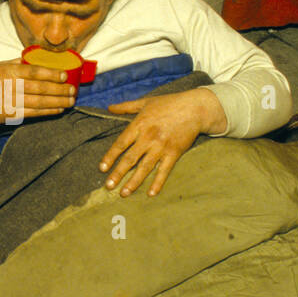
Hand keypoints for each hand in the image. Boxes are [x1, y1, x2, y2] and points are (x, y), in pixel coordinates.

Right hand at [0, 59, 75, 131]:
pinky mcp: (12, 115)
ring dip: (58, 102)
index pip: (34, 72)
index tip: (64, 75)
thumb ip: (19, 62)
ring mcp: (11, 102)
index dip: (51, 74)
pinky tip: (59, 109)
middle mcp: (11, 86)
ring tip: (70, 100)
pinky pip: (34, 113)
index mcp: (9, 71)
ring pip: (40, 102)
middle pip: (40, 88)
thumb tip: (40, 57)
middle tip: (72, 90)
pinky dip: (48, 111)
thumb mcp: (0, 66)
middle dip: (59, 90)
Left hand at [98, 88, 225, 196]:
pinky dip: (158, 183)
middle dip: (118, 174)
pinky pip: (164, 170)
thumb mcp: (146, 102)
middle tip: (108, 186)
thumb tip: (109, 108)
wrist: (195, 108)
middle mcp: (148, 138)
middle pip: (130, 159)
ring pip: (145, 168)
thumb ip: (126, 107)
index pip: (121, 144)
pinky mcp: (174, 153)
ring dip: (133, 182)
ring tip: (124, 193)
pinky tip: (151, 193)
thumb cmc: (169, 103)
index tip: (102, 168)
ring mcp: (161, 147)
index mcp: (139, 125)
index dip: (110, 156)